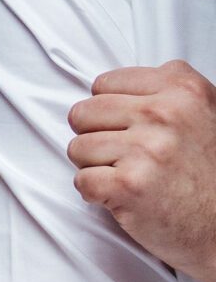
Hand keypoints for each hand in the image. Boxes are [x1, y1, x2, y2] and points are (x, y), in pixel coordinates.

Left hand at [69, 61, 215, 281]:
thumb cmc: (211, 175)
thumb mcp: (206, 113)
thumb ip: (166, 92)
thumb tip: (108, 88)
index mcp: (183, 89)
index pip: (103, 84)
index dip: (109, 112)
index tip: (129, 130)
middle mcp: (165, 114)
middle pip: (84, 113)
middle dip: (96, 138)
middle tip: (127, 158)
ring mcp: (146, 149)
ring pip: (78, 147)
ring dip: (96, 167)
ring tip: (131, 177)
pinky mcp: (129, 185)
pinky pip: (81, 181)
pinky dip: (97, 195)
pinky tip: (127, 197)